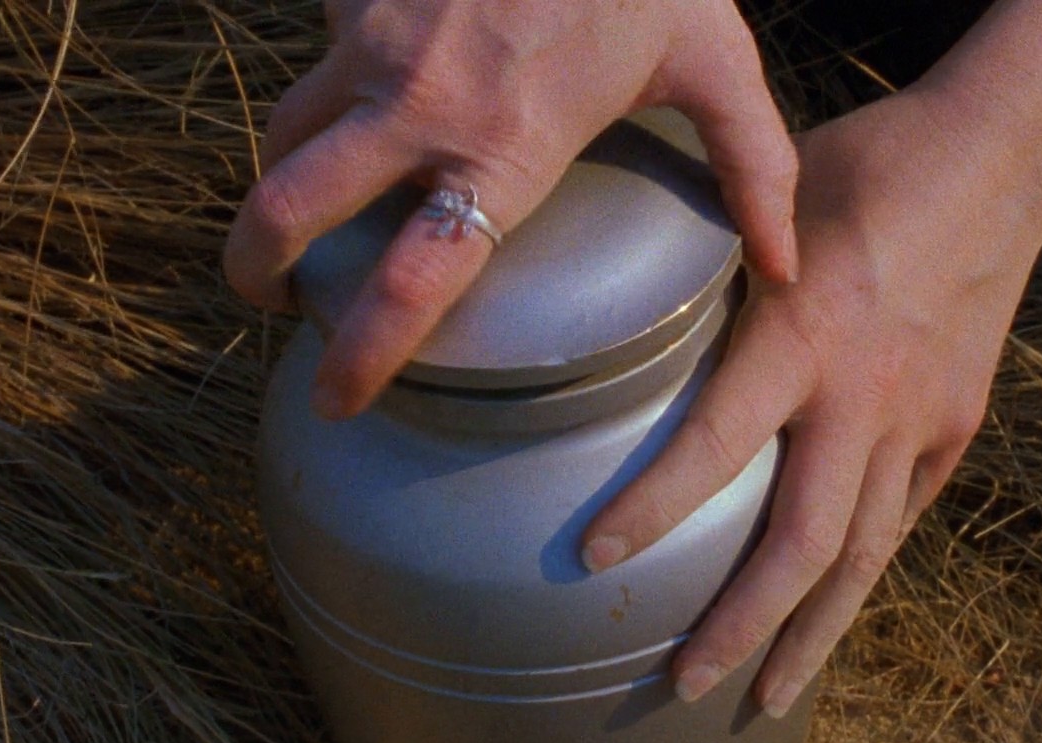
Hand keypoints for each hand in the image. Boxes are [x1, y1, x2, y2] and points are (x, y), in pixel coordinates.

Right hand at [223, 0, 797, 416]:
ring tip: (298, 222)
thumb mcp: (716, 62)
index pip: (414, 280)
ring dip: (278, 188)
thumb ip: (752, 169)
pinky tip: (354, 120)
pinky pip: (313, 70)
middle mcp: (417, 107)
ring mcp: (371, 47)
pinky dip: (318, 107)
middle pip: (290, 210)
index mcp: (503, 148)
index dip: (364, 351)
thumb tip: (785, 269)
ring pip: (284, 138)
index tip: (337, 395)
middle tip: (272, 303)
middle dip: (256, 270)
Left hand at [580, 89, 1041, 715]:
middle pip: (804, 544)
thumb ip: (710, 276)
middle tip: (682, 685)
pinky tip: (823, 619)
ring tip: (761, 697)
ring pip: (864, 557)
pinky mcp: (955, 429)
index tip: (594, 560)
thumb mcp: (770, 205)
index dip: (654, 508)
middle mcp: (865, 394)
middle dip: (742, 626)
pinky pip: (898, 520)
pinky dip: (857, 576)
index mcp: (805, 332)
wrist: (1000, 164)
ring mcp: (920, 422)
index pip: (717, 442)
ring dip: (809, 635)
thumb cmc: (866, 168)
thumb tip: (622, 320)